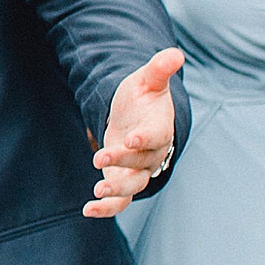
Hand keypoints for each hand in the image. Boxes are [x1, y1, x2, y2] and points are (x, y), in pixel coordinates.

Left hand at [86, 48, 184, 217]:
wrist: (135, 117)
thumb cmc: (142, 98)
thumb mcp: (147, 80)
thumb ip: (159, 69)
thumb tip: (176, 53)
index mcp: (159, 128)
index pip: (156, 136)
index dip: (145, 138)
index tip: (131, 138)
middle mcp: (152, 153)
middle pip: (142, 163)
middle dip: (122, 162)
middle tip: (99, 157)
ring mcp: (139, 170)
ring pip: (133, 186)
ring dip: (116, 190)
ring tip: (97, 190)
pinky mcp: (124, 182)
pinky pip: (120, 201)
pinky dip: (107, 208)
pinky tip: (88, 210)